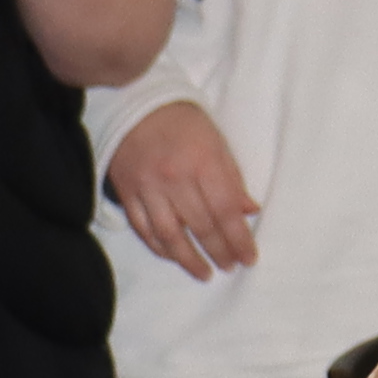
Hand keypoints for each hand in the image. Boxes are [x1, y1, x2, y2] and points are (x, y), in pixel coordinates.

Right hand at [110, 100, 259, 278]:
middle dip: (219, 252)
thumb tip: (250, 211)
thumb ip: (233, 179)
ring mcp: (148, 188)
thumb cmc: (184, 122)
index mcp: (203, 163)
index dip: (239, 239)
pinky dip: (160, 247)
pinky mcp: (127, 192)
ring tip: (204, 273)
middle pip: (200, 227)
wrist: (136, 104)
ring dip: (188, 259)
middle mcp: (175, 178)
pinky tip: (173, 256)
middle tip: (230, 267)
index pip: (226, 211)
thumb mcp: (217, 142)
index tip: (249, 257)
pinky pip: (144, 228)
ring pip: (170, 235)